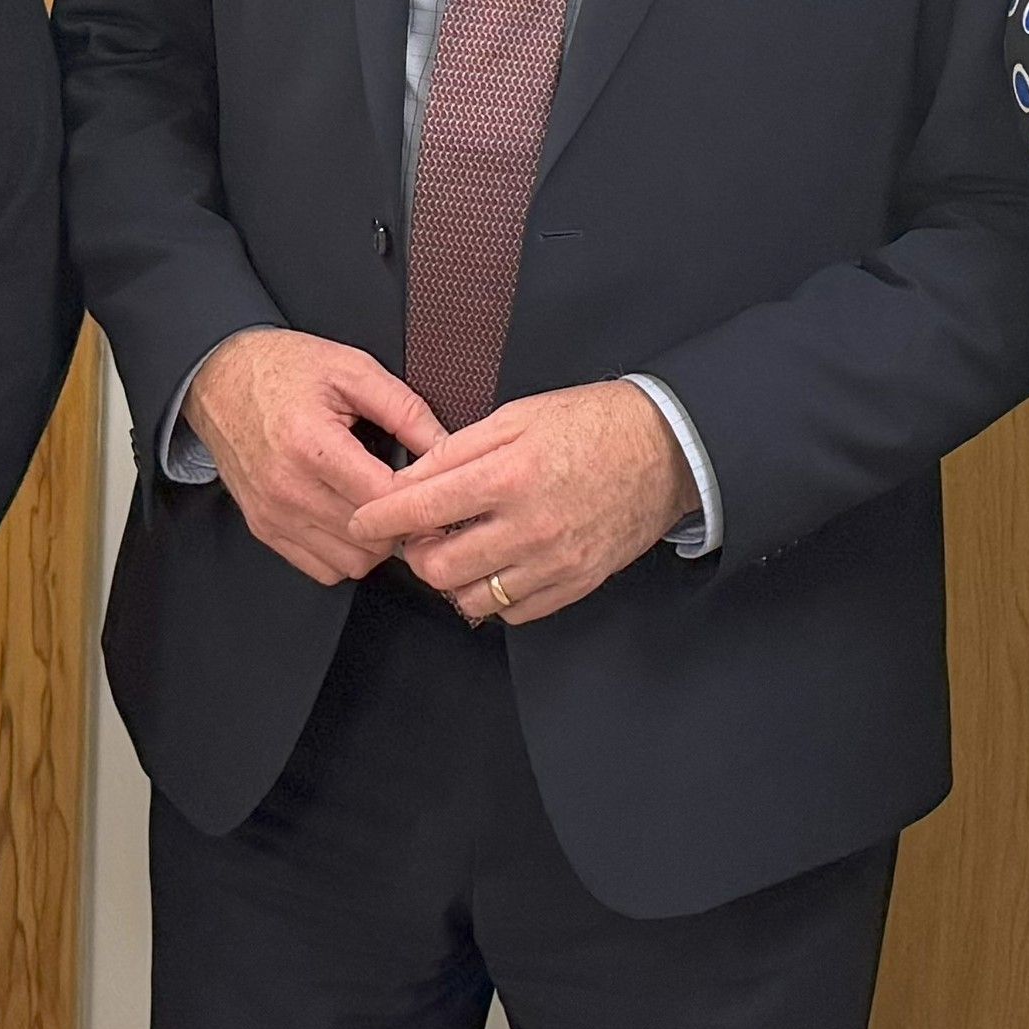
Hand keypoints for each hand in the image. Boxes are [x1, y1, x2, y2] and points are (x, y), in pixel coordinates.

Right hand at [183, 329, 447, 586]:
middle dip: (401, 523)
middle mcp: (288, 488)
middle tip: (410, 497)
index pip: (384, 499)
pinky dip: (345, 554)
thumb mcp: (352, 370)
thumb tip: (447, 447)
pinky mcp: (264, 528)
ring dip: (375, 544)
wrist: (218, 377)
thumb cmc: (283, 368)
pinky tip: (351, 520)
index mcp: (312, 444)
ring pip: (350, 563)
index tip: (432, 484)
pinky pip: (321, 569)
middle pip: (371, 540)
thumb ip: (405, 410)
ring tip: (380, 508)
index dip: (419, 496)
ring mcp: (273, 514)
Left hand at [349, 379, 695, 627]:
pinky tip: (494, 566)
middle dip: (414, 553)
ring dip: (451, 578)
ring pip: (472, 598)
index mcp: (509, 475)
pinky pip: (514, 612)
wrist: (666, 449)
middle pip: (438, 567)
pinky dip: (493, 596)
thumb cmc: (591, 424)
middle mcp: (529, 526)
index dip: (379, 518)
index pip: (421, 509)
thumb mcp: (517, 416)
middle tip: (417, 534)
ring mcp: (554, 562)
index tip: (363, 520)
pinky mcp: (576, 583)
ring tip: (457, 549)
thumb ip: (456, 450)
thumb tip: (408, 480)